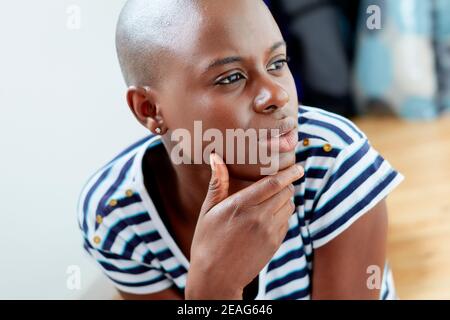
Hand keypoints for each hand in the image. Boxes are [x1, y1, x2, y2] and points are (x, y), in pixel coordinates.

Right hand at [185, 153, 303, 298]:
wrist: (216, 277)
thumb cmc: (207, 241)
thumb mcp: (208, 211)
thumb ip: (217, 183)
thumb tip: (215, 157)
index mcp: (241, 206)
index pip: (274, 183)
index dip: (289, 172)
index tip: (297, 166)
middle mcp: (259, 218)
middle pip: (285, 192)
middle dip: (287, 183)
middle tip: (283, 179)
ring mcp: (269, 232)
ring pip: (289, 206)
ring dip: (285, 198)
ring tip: (273, 198)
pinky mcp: (274, 244)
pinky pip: (286, 222)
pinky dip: (283, 214)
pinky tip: (269, 216)